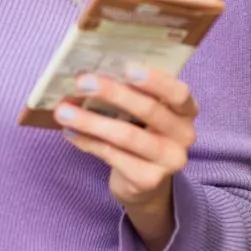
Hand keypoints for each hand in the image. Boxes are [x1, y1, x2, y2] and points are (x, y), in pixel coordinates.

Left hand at [55, 66, 197, 212]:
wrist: (143, 182)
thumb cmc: (140, 133)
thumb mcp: (143, 113)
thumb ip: (130, 93)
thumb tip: (91, 73)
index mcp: (186, 111)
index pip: (178, 92)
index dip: (154, 80)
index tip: (126, 68)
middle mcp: (184, 135)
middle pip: (149, 110)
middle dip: (113, 93)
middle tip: (82, 82)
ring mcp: (169, 161)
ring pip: (127, 135)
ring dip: (91, 121)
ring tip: (63, 111)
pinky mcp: (148, 179)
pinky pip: (112, 155)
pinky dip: (88, 142)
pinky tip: (70, 132)